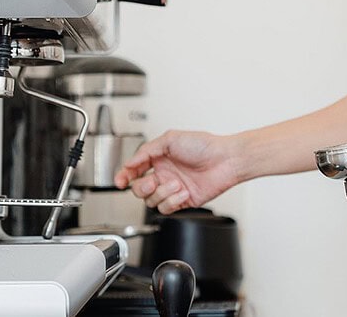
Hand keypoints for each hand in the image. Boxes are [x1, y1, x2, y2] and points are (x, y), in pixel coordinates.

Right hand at [114, 130, 244, 213]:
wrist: (226, 160)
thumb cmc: (204, 145)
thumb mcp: (170, 139)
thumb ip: (147, 150)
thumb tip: (131, 162)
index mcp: (159, 159)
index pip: (134, 170)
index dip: (124, 176)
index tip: (120, 181)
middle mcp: (164, 174)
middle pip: (139, 189)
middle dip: (142, 187)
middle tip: (153, 181)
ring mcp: (173, 189)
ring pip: (151, 201)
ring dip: (162, 193)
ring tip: (176, 184)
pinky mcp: (183, 201)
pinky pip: (167, 208)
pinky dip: (173, 201)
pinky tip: (183, 192)